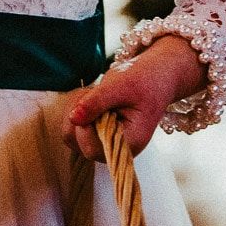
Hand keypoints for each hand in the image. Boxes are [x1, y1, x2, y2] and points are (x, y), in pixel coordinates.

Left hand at [62, 34, 205, 159]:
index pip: (92, 148)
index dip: (83, 126)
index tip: (91, 101)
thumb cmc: (145, 81)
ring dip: (74, 110)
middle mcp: (116, 148)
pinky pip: (72, 127)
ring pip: (70, 135)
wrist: (154, 78)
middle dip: (77, 115)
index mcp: (130, 142)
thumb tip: (73, 118)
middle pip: (77, 143)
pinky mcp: (97, 134)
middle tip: (93, 93)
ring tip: (93, 95)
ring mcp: (104, 142)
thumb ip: (97, 102)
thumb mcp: (121, 85)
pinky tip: (91, 98)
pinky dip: (74, 109)